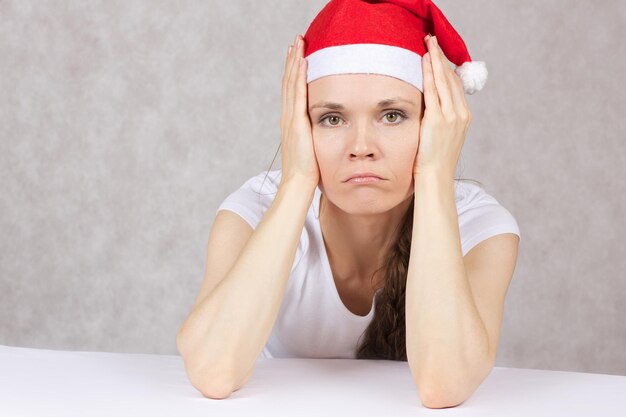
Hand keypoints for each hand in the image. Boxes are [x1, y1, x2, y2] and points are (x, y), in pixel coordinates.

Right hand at [279, 34, 319, 189]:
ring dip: (294, 62)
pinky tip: (304, 61)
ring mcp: (290, 119)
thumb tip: (329, 131)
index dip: (293, 72)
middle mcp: (288, 118)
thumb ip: (317, 137)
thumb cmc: (309, 173)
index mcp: (291, 123)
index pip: (292, 92)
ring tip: (298, 43)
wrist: (298, 185)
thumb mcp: (314, 149)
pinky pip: (298, 94)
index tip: (298, 55)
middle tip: (296, 41)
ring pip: (291, 84)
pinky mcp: (296, 123)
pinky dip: (299, 76)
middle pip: (289, 82)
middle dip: (292, 60)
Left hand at [414, 34, 471, 179]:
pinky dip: (429, 73)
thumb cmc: (434, 161)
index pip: (456, 85)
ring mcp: (450, 117)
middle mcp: (461, 114)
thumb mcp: (442, 137)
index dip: (447, 68)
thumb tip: (431, 110)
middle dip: (441, 58)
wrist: (435, 178)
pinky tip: (424, 61)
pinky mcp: (437, 120)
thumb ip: (440, 121)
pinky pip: (433, 91)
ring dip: (435, 60)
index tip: (439, 55)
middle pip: (452, 78)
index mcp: (464, 117)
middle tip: (433, 42)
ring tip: (428, 44)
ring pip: (444, 80)